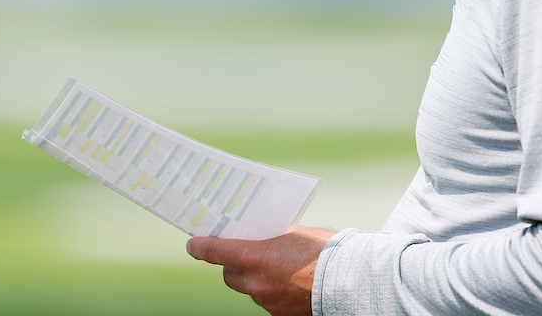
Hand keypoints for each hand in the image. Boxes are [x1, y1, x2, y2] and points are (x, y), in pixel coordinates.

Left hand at [185, 225, 336, 315]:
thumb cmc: (324, 251)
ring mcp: (267, 301)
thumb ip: (270, 236)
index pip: (214, 252)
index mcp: (255, 257)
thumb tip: (260, 237)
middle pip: (228, 275)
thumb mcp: (292, 233)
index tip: (192, 244)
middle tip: (242, 252)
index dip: (199, 247)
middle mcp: (255, 283)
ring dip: (253, 278)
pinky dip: (270, 290)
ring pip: (248, 289)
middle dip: (231, 264)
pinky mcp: (279, 313)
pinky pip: (266, 300)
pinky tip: (286, 281)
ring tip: (273, 267)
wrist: (349, 280)